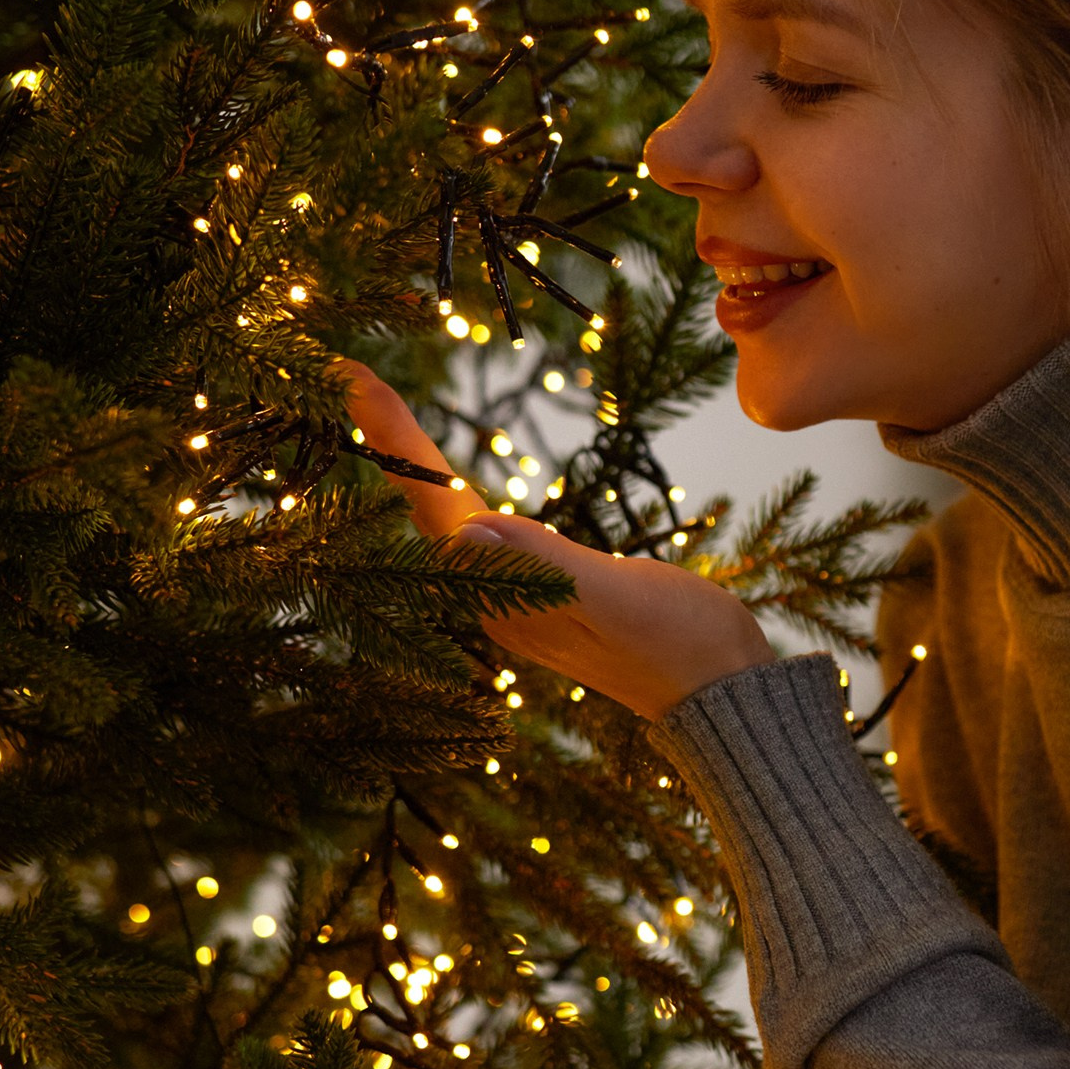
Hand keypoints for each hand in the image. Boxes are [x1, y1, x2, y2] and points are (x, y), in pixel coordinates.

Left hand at [335, 361, 775, 721]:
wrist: (723, 694)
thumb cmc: (681, 646)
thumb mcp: (618, 599)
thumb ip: (548, 567)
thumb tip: (474, 530)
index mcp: (508, 595)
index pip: (437, 508)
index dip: (396, 444)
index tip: (352, 379)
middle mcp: (499, 599)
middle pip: (429, 510)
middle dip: (391, 443)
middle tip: (346, 374)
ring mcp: (520, 597)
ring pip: (449, 520)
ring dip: (415, 468)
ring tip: (379, 413)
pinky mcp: (547, 592)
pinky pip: (481, 532)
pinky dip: (454, 493)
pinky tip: (451, 486)